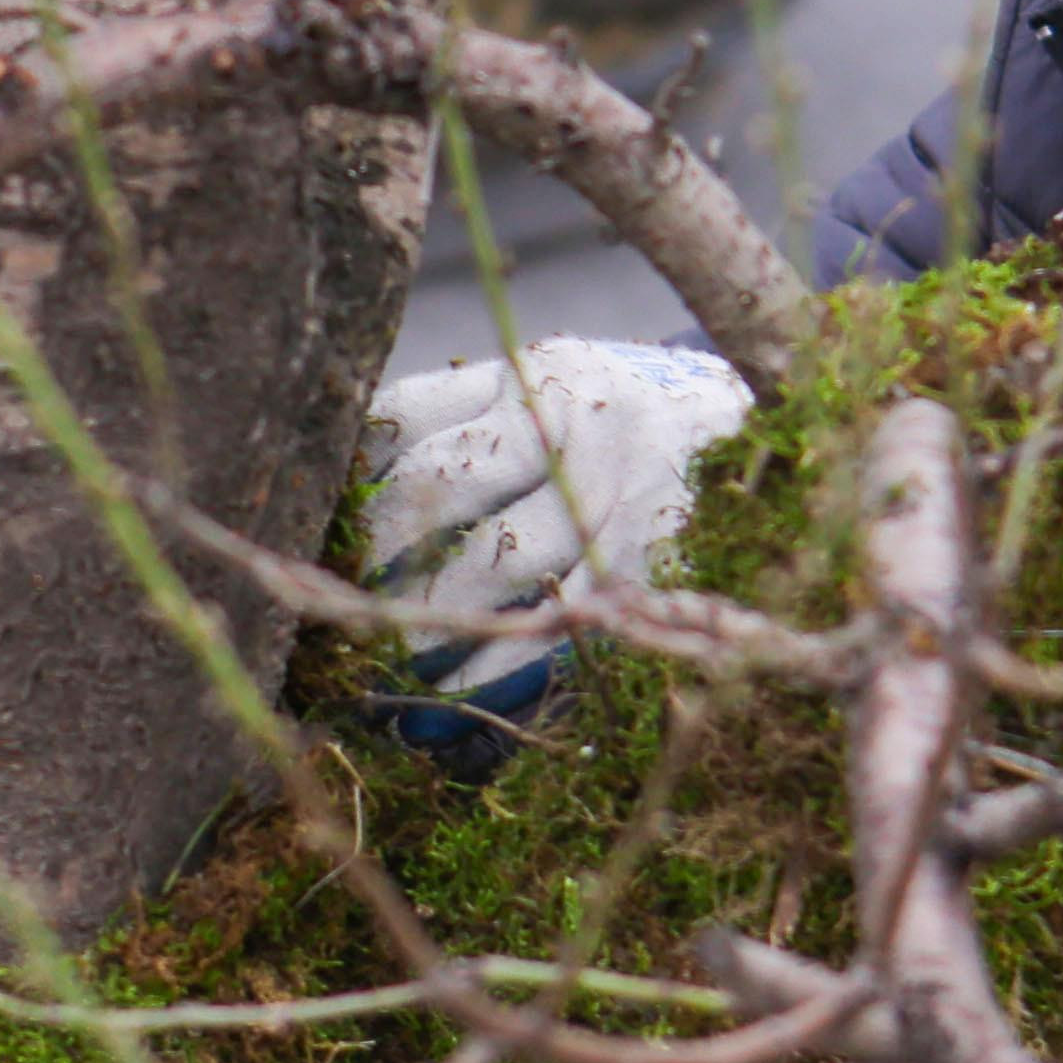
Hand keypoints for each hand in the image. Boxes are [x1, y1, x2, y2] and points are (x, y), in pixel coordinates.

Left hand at [358, 338, 757, 704]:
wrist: (736, 436)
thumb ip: (466, 421)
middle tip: (346, 587)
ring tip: (386, 639)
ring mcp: (608, 500)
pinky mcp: (638, 568)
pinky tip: (448, 686)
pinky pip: (549, 626)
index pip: (410, 418)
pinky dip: (489, 665)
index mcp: (533, 377)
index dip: (357, 474)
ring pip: (491, 560)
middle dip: (380, 546)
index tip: (326, 520)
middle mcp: (571, 429)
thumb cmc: (608, 422)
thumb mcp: (543, 391)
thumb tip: (355, 485)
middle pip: (441, 484)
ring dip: (426, 610)